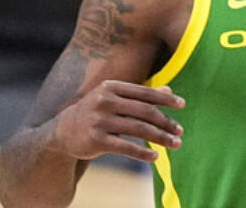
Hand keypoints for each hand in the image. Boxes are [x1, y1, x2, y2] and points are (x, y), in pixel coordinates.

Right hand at [52, 80, 182, 164]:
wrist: (63, 131)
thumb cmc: (97, 111)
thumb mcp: (115, 98)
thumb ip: (140, 96)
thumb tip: (169, 92)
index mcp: (112, 87)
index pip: (145, 92)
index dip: (165, 99)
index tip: (182, 105)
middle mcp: (105, 101)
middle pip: (144, 111)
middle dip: (165, 121)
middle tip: (180, 130)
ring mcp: (99, 121)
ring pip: (138, 129)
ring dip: (159, 137)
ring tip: (175, 143)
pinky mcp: (96, 141)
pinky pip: (125, 147)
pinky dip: (142, 152)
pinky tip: (155, 157)